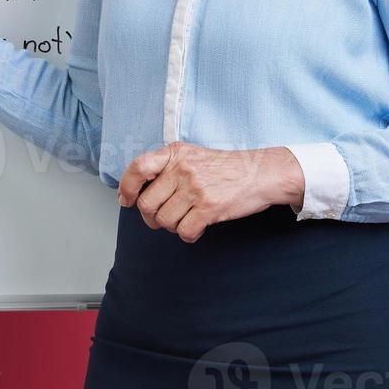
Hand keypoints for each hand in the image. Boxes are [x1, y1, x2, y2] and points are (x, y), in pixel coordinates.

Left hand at [117, 142, 305, 242]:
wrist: (262, 173)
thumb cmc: (226, 168)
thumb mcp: (193, 156)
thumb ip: (168, 167)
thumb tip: (139, 190)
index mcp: (175, 153)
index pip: (138, 168)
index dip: (127, 187)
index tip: (127, 200)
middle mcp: (182, 168)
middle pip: (147, 204)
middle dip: (152, 218)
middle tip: (164, 218)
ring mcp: (195, 188)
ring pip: (164, 221)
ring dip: (174, 226)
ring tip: (188, 218)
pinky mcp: (209, 207)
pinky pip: (185, 232)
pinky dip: (189, 235)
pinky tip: (198, 227)